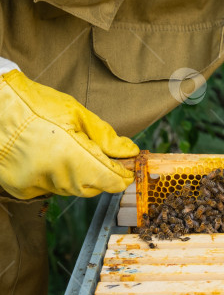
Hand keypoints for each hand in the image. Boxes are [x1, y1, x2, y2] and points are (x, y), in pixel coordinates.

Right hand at [0, 69, 139, 198]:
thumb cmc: (35, 104)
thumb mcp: (77, 114)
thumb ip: (106, 138)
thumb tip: (130, 152)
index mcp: (70, 154)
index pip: (109, 179)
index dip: (123, 176)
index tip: (129, 170)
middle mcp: (53, 175)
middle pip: (92, 187)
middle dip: (103, 176)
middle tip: (107, 160)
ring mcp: (35, 184)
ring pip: (72, 189)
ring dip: (81, 177)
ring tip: (74, 153)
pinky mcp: (21, 188)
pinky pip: (50, 189)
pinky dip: (58, 178)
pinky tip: (52, 159)